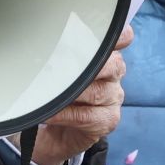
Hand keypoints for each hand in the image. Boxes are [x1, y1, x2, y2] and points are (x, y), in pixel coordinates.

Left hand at [28, 23, 130, 164]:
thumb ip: (60, 51)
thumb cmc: (56, 93)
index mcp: (106, 55)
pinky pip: (86, 116)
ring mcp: (113, 99)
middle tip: (57, 65)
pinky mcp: (107, 121)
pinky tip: (48, 114)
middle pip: (112, 64)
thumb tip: (42, 37)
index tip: (92, 31)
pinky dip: (63, 114)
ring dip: (69, 93)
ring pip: (96, 92)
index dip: (115, 36)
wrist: (55, 133)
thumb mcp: (57, 67)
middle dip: (84, 64)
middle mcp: (114, 75)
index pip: (122, 38)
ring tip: (46, 92)